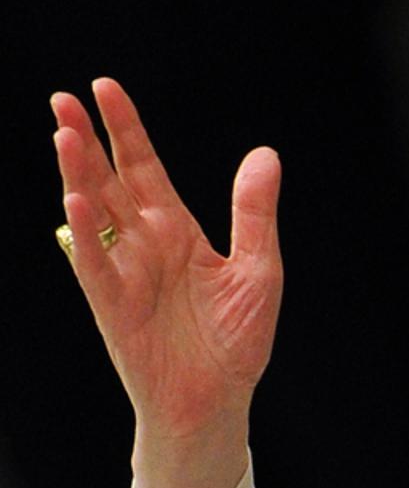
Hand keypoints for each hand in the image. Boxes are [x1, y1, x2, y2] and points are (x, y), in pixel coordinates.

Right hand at [53, 79, 282, 487]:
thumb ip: (254, 212)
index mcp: (176, 230)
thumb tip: (265, 154)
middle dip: (87, 140)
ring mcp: (124, 274)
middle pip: (109, 181)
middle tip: (64, 98)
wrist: (217, 401)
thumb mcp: (259, 267)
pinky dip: (84, 234)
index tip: (104, 86)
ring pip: (93, 215)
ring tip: (64, 133)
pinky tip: (74, 200)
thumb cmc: (235, 339)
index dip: (126, 128)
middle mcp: (143, 245)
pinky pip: (94, 266)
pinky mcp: (115, 308)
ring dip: (78, 175)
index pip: (143, 168)